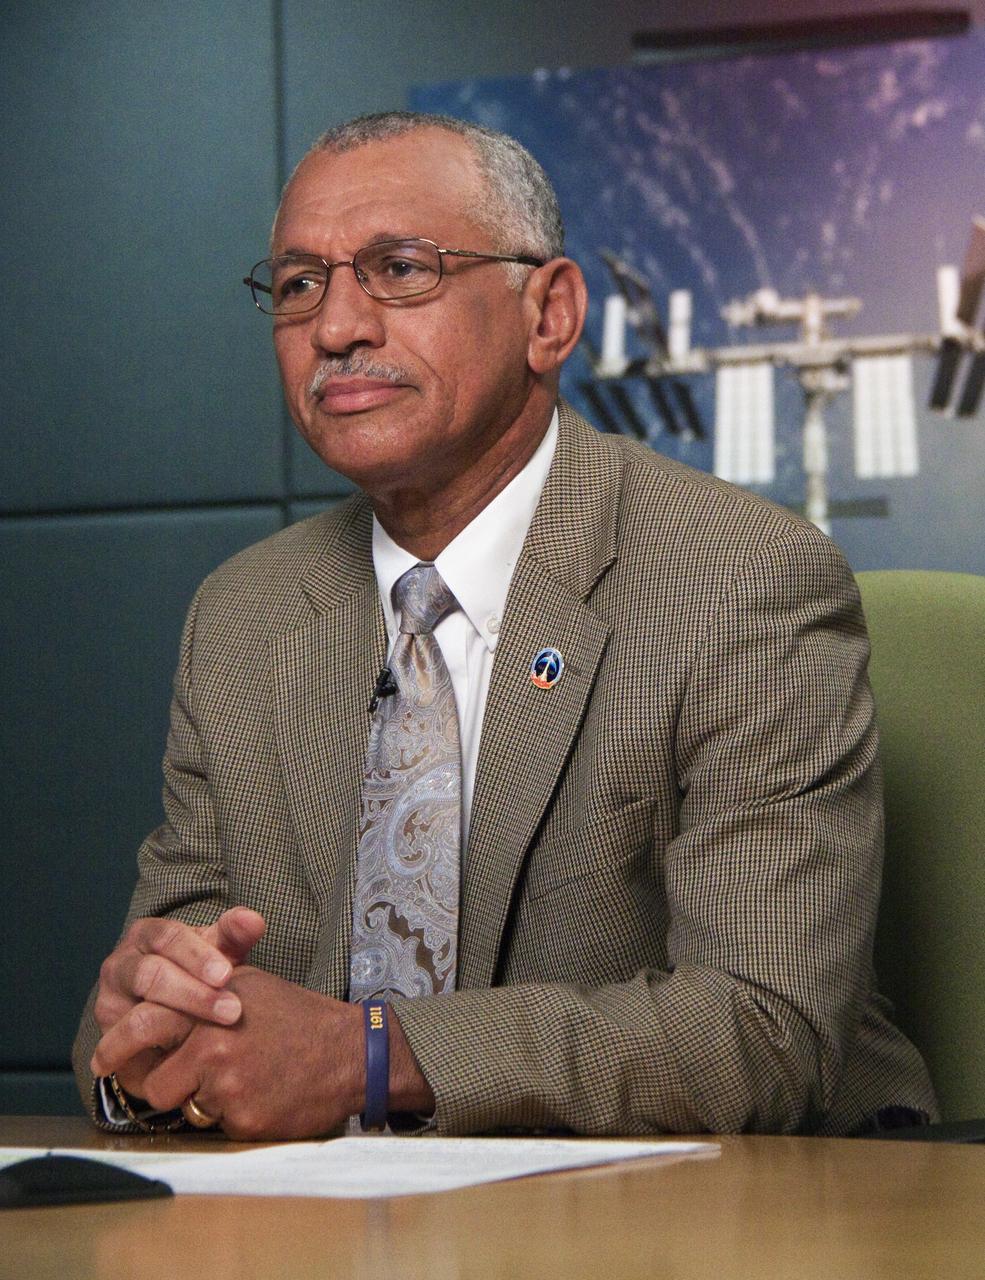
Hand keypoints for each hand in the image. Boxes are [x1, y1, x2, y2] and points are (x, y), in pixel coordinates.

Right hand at [91, 907, 266, 1094]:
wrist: (170, 1013)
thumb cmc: (200, 974)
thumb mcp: (219, 953)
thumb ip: (235, 935)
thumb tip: (253, 920)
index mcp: (147, 934)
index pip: (168, 937)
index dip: (198, 956)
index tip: (226, 974)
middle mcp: (120, 963)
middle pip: (150, 974)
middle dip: (193, 993)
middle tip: (231, 1010)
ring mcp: (109, 1000)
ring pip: (137, 1012)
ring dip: (176, 1025)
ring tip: (211, 1035)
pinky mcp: (108, 1036)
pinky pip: (128, 1046)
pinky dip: (156, 1052)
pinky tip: (185, 1061)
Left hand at [137, 968, 364, 1139]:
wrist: (350, 1054)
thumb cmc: (299, 1018)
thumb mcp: (251, 987)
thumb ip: (204, 993)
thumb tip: (154, 1006)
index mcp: (214, 1004)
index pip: (147, 1020)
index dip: (120, 1042)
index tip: (104, 1056)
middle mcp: (214, 1039)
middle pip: (153, 1076)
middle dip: (134, 1081)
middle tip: (116, 1082)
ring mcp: (227, 1081)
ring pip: (181, 1104)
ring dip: (195, 1099)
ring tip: (234, 1081)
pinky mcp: (240, 1117)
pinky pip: (214, 1123)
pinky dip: (229, 1114)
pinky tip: (259, 1096)